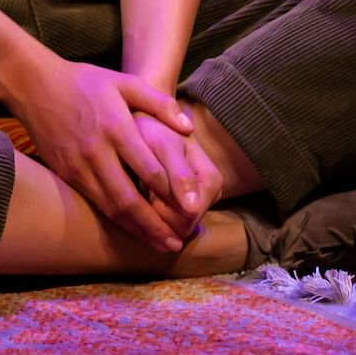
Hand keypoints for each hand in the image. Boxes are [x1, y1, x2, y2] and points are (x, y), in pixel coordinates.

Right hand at [0, 48, 193, 251]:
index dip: (172, 194)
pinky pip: (94, 202)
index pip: (149, 170)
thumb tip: (188, 128)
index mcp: (115, 128)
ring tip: (159, 244)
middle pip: (129, 200)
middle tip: (176, 244)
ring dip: (136, 230)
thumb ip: (159, 103)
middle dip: (155, 226)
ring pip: (110, 208)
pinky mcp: (65, 174)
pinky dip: (115, 220)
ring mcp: (78, 166)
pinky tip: (131, 228)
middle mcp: (96, 152)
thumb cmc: (83, 82)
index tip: (191, 209)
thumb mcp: (124, 82)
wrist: (33, 85)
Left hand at [130, 110, 221, 237]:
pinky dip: (151, 213)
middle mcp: (210, 196)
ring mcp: (198, 203)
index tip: (148, 182)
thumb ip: (179, 175)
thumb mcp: (164, 146)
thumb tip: (192, 209)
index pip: (189, 215)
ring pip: (175, 229)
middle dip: (158, 210)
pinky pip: (168, 226)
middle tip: (144, 184)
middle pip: (183, 226)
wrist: (144, 125)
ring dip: (153, 212)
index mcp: (211, 180)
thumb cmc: (152, 131)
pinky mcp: (184, 208)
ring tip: (145, 186)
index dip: (163, 205)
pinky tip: (145, 193)